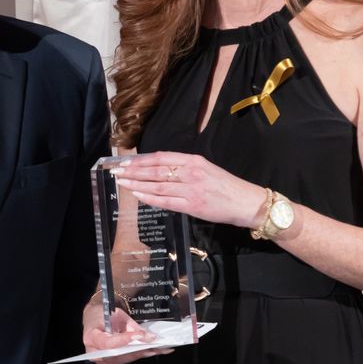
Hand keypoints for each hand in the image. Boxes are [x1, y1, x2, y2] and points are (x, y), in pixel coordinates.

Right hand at [81, 293, 171, 363]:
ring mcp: (104, 360)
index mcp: (92, 337)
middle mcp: (95, 352)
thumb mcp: (116, 315)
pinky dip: (142, 354)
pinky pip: (128, 359)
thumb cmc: (103, 315)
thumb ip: (131, 327)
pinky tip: (156, 351)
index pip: (109, 343)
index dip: (125, 340)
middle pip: (119, 354)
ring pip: (126, 358)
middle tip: (155, 344)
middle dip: (139, 349)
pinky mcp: (112, 362)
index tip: (141, 335)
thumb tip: (149, 337)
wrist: (95, 321)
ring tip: (160, 348)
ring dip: (144, 353)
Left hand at [111, 152, 267, 228]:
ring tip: (122, 183)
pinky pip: (166, 201)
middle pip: (156, 170)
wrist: (246, 202)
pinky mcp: (193, 206)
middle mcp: (191, 172)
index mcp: (194, 160)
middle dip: (134, 171)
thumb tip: (158, 169)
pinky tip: (137, 195)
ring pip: (158, 185)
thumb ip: (184, 168)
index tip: (125, 161)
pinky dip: (150, 198)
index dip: (141, 159)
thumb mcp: (206, 169)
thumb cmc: (226, 187)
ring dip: (137, 184)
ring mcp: (191, 189)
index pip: (162, 157)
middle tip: (116, 171)